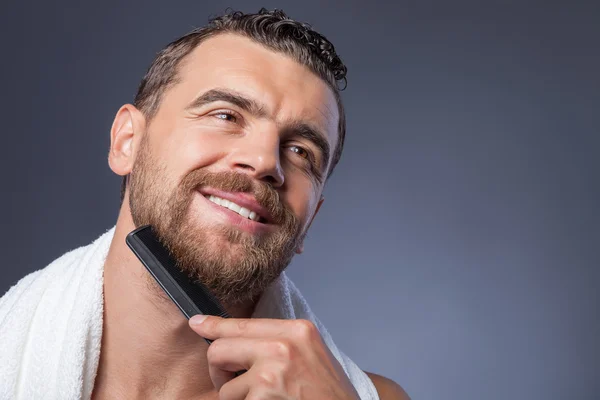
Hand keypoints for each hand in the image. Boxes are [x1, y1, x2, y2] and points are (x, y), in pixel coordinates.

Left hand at [189, 315, 360, 399]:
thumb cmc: (327, 393)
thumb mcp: (309, 354)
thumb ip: (277, 342)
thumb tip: (233, 339)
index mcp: (297, 330)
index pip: (242, 324)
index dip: (214, 325)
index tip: (197, 323)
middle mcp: (284, 345)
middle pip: (221, 350)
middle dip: (219, 372)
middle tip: (236, 385)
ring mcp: (273, 372)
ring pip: (225, 387)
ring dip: (238, 399)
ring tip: (267, 399)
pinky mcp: (264, 395)